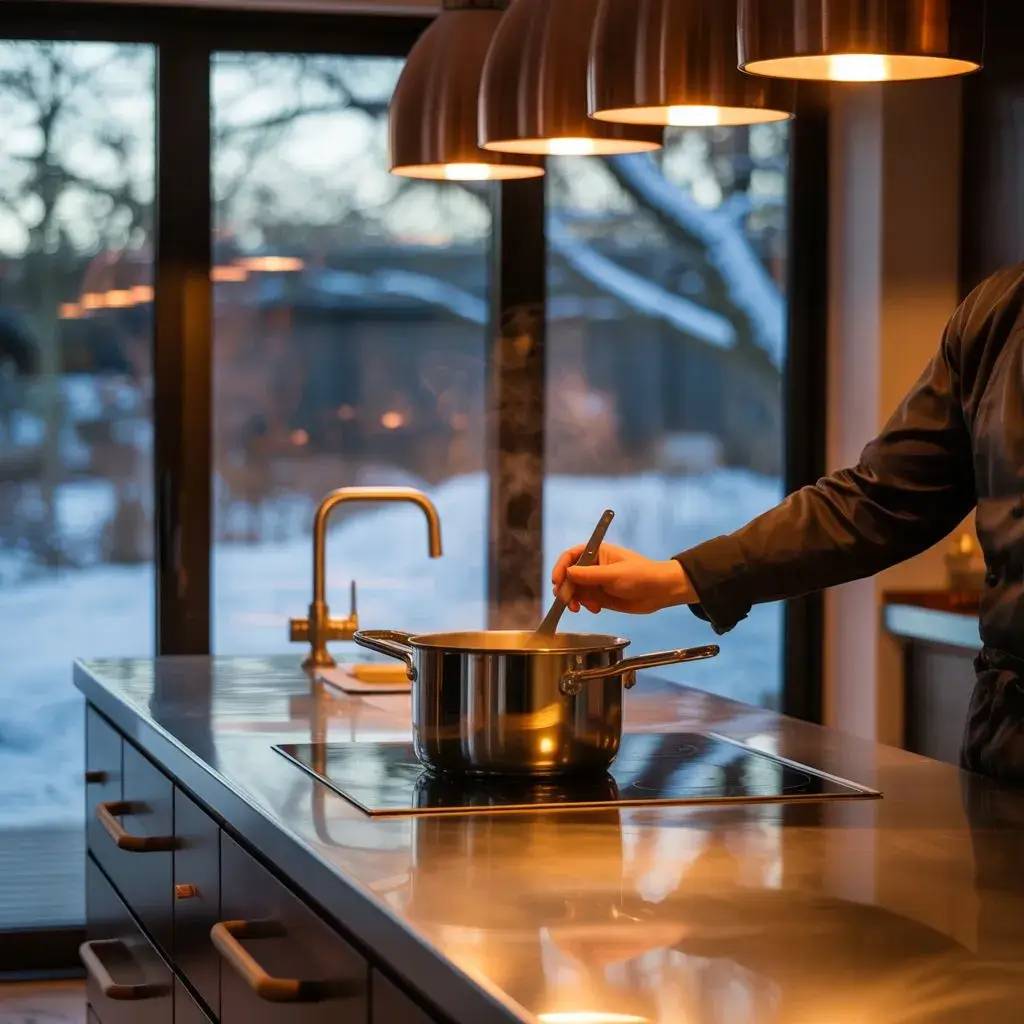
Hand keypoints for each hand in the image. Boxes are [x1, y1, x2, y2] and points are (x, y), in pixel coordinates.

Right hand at [550, 542, 696, 615]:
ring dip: (573, 599)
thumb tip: (567, 573)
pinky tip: (595, 609)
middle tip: (568, 601)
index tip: (557, 582)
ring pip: (574, 589)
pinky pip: (583, 600)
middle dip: (565, 588)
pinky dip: (584, 606)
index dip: (560, 568)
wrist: (661, 592)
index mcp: (596, 552)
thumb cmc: (641, 576)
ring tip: (579, 608)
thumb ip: (590, 575)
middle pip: (568, 575)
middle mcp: (592, 566)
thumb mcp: (614, 574)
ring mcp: (595, 581)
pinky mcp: (599, 596)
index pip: (570, 556)